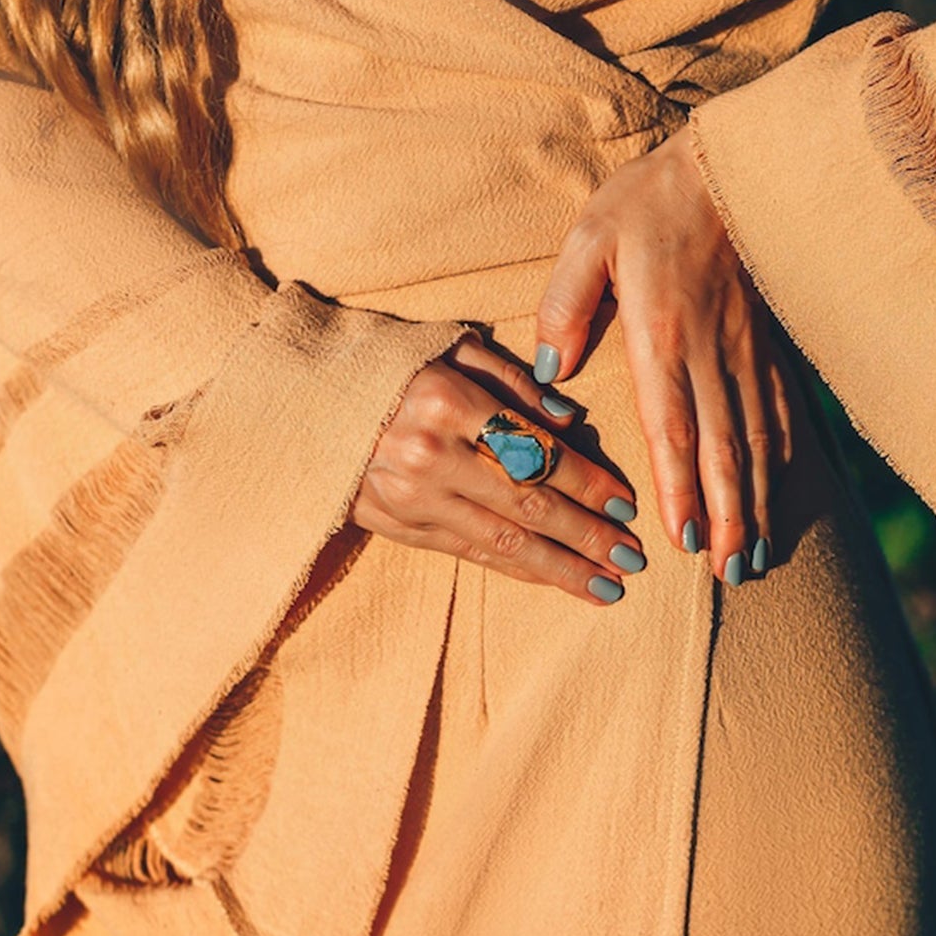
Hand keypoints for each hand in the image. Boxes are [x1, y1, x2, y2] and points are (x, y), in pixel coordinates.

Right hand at [349, 336, 645, 606]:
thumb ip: (514, 380)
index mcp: (445, 399)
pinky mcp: (394, 525)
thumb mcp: (451, 346)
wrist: (303, 398)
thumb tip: (572, 421)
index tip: (627, 505)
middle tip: (632, 559)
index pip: (535, 450)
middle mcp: (428, 454)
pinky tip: (554, 580)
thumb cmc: (392, 363)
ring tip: (607, 588)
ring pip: (500, 543)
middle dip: (586, 537)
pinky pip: (468, 554)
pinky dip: (516, 570)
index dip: (587, 483)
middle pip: (526, 505)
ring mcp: (408, 497)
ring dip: (560, 569)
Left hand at [533, 125, 792, 583]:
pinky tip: (779, 496)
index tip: (684, 540)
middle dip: (728, 518)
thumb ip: (565, 305)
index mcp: (662, 334)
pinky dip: (782, 461)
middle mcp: (711, 353)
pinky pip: (780, 413)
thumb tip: (549, 372)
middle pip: (724, 450)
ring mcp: (746, 352)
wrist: (732, 161)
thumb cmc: (649, 200)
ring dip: (757, 504)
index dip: (682, 488)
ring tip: (754, 557)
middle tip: (729, 574)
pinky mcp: (767, 345)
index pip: (673, 426)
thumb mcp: (588, 238)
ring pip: (757, 441)